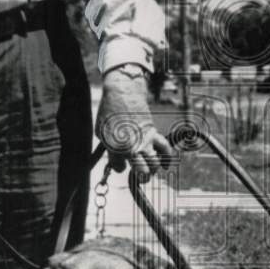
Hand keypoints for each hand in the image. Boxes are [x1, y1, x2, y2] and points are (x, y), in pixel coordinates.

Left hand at [96, 65, 171, 180]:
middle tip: (140, 175)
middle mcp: (133, 146)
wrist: (123, 92)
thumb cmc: (109, 111)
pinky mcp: (153, 132)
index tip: (119, 163)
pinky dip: (168, 158)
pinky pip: (165, 148)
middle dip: (142, 176)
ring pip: (155, 163)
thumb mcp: (101, 132)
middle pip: (143, 171)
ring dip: (154, 169)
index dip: (119, 167)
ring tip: (150, 169)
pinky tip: (166, 164)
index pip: (119, 167)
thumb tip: (115, 157)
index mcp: (117, 147)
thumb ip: (108, 147)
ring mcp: (145, 140)